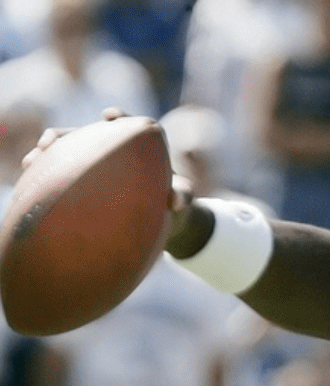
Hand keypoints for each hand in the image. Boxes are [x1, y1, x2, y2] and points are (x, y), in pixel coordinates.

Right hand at [22, 108, 197, 250]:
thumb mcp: (181, 194)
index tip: (109, 117)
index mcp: (138, 140)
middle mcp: (112, 142)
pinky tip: (29, 172)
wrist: (157, 208)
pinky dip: (45, 167)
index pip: (128, 123)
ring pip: (67, 145)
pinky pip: (59, 164)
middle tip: (56, 139)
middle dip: (71, 134)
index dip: (118, 117)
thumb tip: (177, 201)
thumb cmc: (171, 194)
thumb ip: (184, 194)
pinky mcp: (81, 167)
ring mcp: (94, 153)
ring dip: (49, 149)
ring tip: (34, 160)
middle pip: (88, 132)